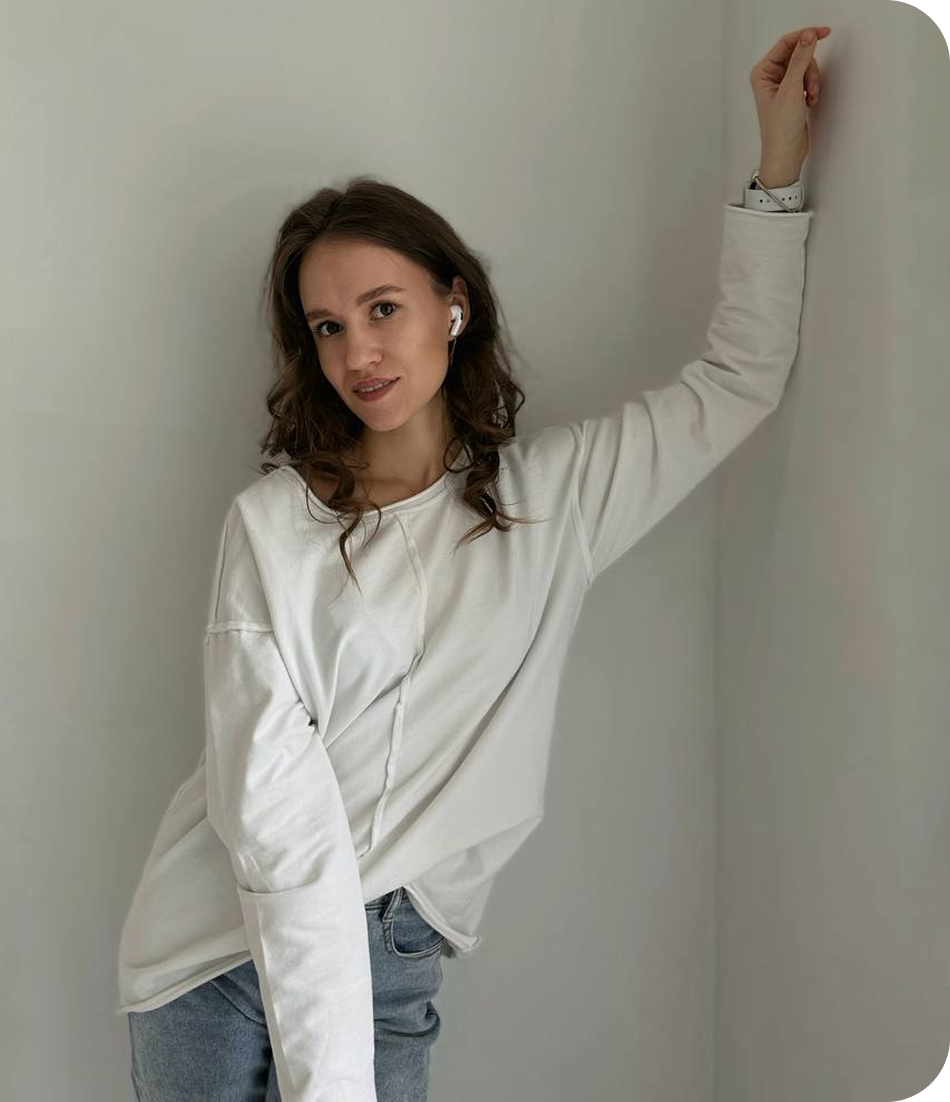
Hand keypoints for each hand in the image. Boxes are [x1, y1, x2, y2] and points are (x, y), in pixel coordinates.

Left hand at [750, 25, 830, 185]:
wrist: (785, 153)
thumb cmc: (780, 129)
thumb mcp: (791, 90)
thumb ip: (800, 60)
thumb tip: (808, 36)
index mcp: (762, 72)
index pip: (786, 43)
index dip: (805, 36)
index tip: (823, 33)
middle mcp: (770, 76)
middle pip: (799, 54)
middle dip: (809, 69)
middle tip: (810, 87)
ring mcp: (782, 84)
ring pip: (806, 67)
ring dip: (813, 81)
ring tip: (810, 97)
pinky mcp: (792, 92)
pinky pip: (808, 78)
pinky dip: (813, 88)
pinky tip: (810, 102)